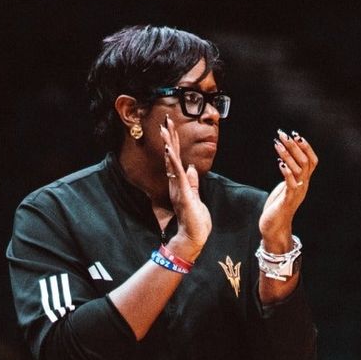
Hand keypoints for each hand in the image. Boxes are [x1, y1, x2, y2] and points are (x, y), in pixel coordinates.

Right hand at [159, 115, 210, 259]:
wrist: (191, 239)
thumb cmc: (194, 223)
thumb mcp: (196, 199)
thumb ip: (193, 184)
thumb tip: (191, 168)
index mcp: (180, 184)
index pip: (176, 159)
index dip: (173, 143)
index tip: (170, 127)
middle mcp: (176, 183)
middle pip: (172, 156)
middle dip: (169, 137)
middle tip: (165, 120)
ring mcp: (178, 188)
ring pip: (171, 162)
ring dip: (168, 145)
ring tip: (164, 129)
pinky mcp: (182, 195)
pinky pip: (176, 176)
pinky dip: (173, 163)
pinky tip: (169, 151)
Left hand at [260, 129, 317, 249]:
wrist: (274, 228)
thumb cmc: (277, 207)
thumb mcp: (284, 187)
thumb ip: (288, 175)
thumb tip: (285, 158)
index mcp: (304, 182)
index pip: (312, 161)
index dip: (307, 147)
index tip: (296, 134)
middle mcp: (303, 186)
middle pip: (305, 162)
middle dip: (295, 146)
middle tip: (283, 134)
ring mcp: (297, 193)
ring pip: (299, 170)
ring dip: (288, 155)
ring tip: (277, 143)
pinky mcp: (288, 201)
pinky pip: (291, 184)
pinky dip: (287, 172)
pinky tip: (279, 163)